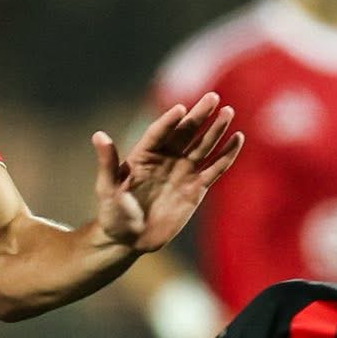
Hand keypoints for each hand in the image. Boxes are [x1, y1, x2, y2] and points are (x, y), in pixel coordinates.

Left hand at [93, 94, 243, 253]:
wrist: (129, 240)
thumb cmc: (113, 214)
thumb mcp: (107, 189)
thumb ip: (108, 163)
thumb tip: (99, 135)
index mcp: (143, 154)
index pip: (159, 133)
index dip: (169, 122)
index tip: (180, 109)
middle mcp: (166, 158)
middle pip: (185, 132)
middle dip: (199, 115)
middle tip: (212, 97)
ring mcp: (182, 172)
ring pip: (202, 146)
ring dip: (215, 130)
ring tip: (228, 112)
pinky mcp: (195, 188)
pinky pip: (214, 169)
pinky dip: (226, 155)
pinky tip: (237, 139)